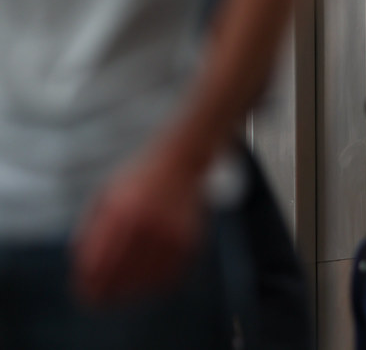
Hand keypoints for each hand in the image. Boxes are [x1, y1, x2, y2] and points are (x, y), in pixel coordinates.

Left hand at [72, 153, 206, 305]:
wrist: (180, 161)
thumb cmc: (136, 179)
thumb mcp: (105, 196)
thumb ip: (89, 229)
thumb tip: (79, 266)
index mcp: (120, 212)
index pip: (97, 264)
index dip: (87, 284)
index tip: (84, 294)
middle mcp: (146, 224)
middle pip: (120, 276)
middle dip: (106, 293)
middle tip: (100, 301)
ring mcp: (170, 233)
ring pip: (146, 281)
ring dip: (132, 291)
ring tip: (124, 292)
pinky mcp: (189, 240)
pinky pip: (170, 276)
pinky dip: (157, 284)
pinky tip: (148, 281)